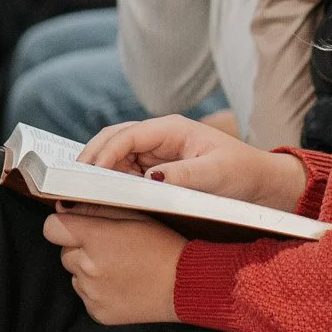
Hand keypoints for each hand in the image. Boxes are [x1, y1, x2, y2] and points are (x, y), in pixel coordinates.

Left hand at [42, 206, 184, 324]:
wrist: (185, 286)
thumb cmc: (163, 246)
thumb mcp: (134, 216)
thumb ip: (95, 209)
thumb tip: (64, 207)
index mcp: (95, 239)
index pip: (52, 228)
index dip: (62, 225)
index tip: (75, 226)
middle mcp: (88, 268)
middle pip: (65, 252)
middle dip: (81, 247)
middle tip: (110, 248)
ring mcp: (91, 293)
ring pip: (74, 274)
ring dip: (88, 269)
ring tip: (119, 267)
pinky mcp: (97, 313)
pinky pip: (85, 295)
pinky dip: (97, 289)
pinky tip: (121, 284)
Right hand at [80, 114, 307, 211]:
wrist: (261, 184)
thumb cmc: (243, 173)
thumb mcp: (217, 175)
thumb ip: (185, 176)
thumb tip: (152, 177)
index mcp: (171, 129)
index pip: (127, 135)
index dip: (105, 153)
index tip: (89, 174)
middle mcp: (159, 138)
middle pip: (113, 142)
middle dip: (91, 160)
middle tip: (70, 185)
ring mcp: (156, 154)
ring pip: (116, 158)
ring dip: (98, 174)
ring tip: (78, 196)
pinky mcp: (157, 171)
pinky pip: (126, 174)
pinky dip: (111, 185)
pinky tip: (100, 202)